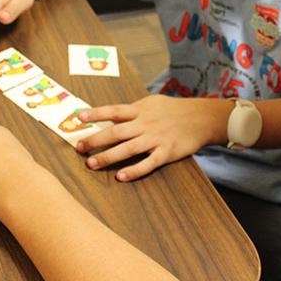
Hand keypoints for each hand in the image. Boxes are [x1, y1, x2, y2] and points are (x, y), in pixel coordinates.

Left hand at [75, 95, 228, 181]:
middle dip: (95, 140)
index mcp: (140, 110)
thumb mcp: (152, 103)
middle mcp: (146, 123)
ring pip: (128, 148)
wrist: (202, 118)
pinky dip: (134, 170)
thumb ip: (133, 110)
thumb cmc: (174, 110)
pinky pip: (148, 163)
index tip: (78, 118)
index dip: (96, 114)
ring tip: (92, 164)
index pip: (114, 111)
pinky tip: (121, 177)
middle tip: (79, 148)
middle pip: (116, 132)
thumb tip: (110, 116)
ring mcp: (156, 138)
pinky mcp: (167, 152)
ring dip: (108, 157)